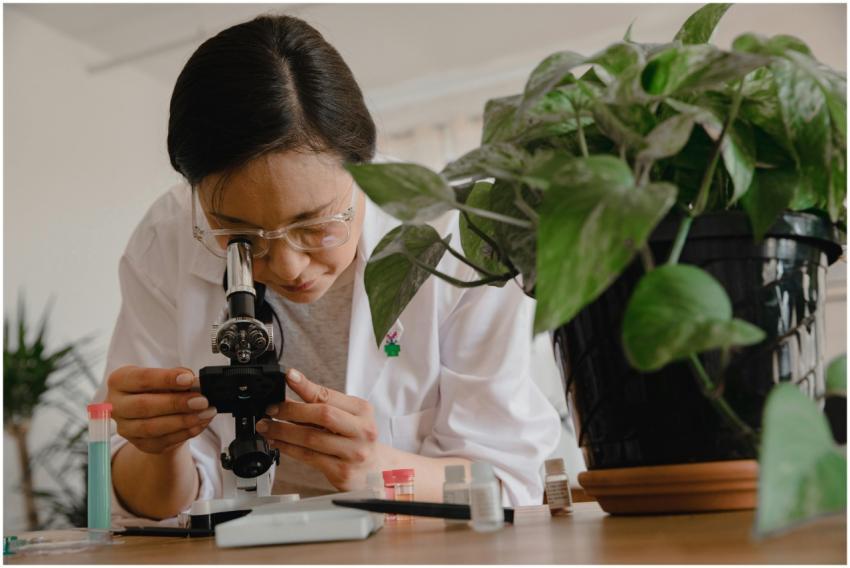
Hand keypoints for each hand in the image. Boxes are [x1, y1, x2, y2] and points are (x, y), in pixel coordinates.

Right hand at [106, 365, 216, 454]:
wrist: (155, 413)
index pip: (141, 378)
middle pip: (144, 406)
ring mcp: (126, 428)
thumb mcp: (165, 377)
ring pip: (152, 427)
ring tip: (205, 413)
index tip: (189, 379)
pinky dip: (185, 432)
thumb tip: (195, 383)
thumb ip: (177, 376)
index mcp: (119, 381)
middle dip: (176, 403)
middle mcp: (116, 405)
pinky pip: (163, 441)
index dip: (166, 379)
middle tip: (201, 400)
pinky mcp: (139, 444)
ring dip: (183, 421)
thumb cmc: (158, 389)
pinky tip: (200, 424)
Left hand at [257, 368, 381, 490]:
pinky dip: (288, 448)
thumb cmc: (356, 439)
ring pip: (311, 438)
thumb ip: (322, 403)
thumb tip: (292, 387)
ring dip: (283, 431)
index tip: (289, 377)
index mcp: (363, 411)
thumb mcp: (347, 416)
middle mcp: (362, 431)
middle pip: (323, 415)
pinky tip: (278, 442)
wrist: (374, 470)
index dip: (306, 386)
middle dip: (291, 410)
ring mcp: (353, 453)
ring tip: (267, 427)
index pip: (330, 395)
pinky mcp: (342, 472)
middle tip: (271, 409)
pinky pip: (309, 457)